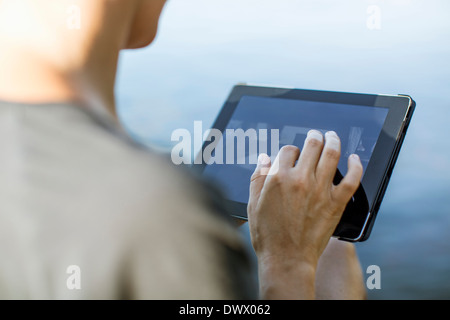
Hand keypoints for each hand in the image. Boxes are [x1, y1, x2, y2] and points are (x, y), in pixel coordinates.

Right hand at [248, 130, 362, 298]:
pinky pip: (352, 179)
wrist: (287, 259)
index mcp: (279, 178)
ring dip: (333, 140)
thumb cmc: (268, 236)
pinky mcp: (336, 202)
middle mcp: (301, 179)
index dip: (290, 150)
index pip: (288, 150)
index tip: (292, 155)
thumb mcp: (254, 204)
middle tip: (315, 134)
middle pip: (312, 146)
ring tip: (333, 136)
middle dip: (314, 137)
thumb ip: (258, 178)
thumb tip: (264, 159)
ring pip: (332, 155)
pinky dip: (356, 165)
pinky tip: (354, 158)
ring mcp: (320, 190)